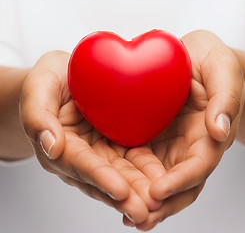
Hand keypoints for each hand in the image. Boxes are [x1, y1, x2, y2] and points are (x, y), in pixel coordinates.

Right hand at [19, 51, 162, 222]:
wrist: (66, 77)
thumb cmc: (50, 81)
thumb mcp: (39, 88)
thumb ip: (38, 116)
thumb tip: (51, 146)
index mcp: (60, 145)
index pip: (80, 163)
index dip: (99, 177)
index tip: (120, 190)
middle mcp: (81, 155)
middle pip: (104, 177)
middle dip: (124, 195)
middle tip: (145, 210)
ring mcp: (100, 152)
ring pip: (121, 174)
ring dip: (139, 190)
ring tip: (158, 203)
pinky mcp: (115, 144)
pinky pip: (133, 160)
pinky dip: (146, 172)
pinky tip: (163, 181)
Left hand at [122, 30, 244, 229]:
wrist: (192, 58)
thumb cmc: (211, 62)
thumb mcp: (222, 69)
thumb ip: (226, 98)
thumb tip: (220, 131)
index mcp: (209, 135)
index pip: (198, 167)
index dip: (180, 182)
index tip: (158, 192)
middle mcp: (189, 147)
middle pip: (178, 184)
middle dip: (160, 204)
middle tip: (137, 219)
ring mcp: (169, 145)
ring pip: (158, 179)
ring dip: (143, 199)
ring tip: (124, 214)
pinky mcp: (151, 138)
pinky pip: (140, 162)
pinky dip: (130, 178)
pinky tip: (113, 186)